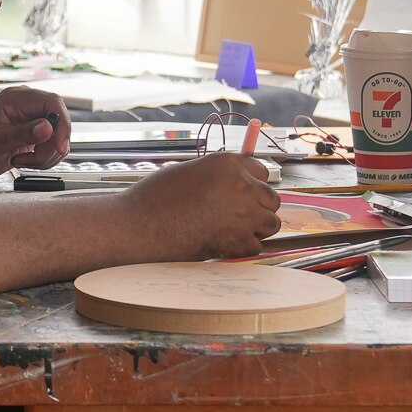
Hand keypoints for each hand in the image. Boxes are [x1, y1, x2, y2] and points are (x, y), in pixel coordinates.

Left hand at [0, 85, 70, 184]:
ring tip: (21, 160)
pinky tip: (24, 160)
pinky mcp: (35, 132)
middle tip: (36, 161)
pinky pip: (52, 145)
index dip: (62, 124)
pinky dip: (44, 158)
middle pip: (59, 120)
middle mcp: (25, 105)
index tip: (60, 147)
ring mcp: (31, 118)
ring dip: (46, 155)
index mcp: (13, 99)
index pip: (52, 102)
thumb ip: (19, 134)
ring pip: (58, 135)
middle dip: (53, 145)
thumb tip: (47, 127)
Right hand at [119, 153, 282, 260]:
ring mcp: (243, 215)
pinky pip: (256, 246)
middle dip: (259, 207)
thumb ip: (217, 175)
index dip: (253, 184)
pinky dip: (244, 247)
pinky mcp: (238, 241)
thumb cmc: (155, 197)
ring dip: (257, 228)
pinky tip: (226, 243)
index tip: (245, 193)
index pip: (262, 172)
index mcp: (228, 164)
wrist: (140, 225)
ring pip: (271, 223)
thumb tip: (233, 184)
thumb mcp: (189, 171)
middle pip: (271, 199)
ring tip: (235, 230)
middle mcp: (242, 186)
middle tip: (240, 215)